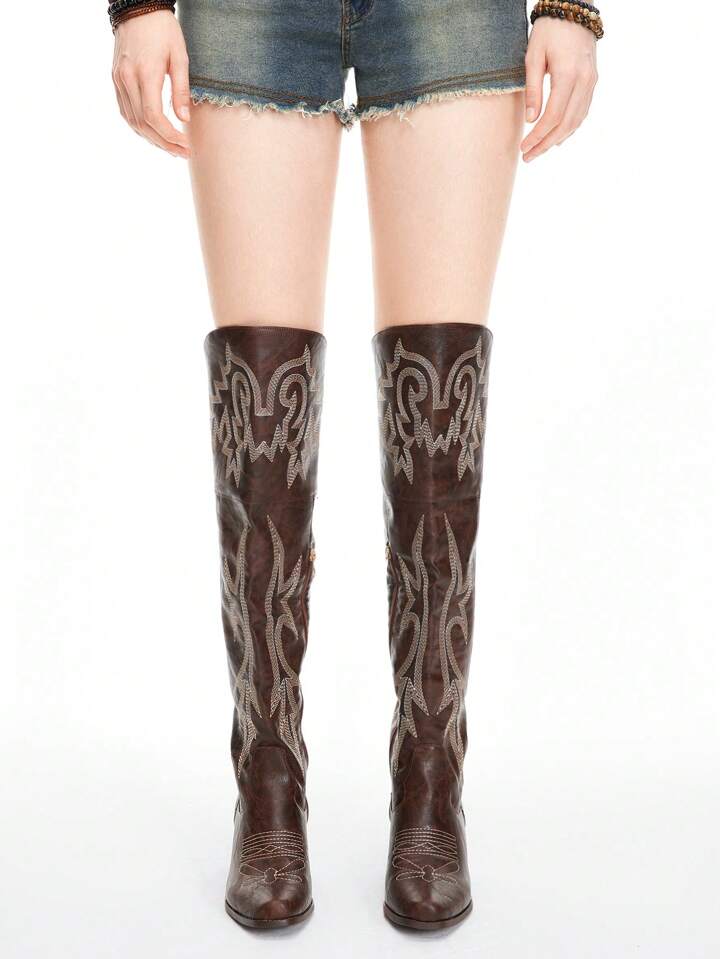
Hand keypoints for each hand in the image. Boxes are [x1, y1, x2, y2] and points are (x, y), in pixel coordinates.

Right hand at [112, 10, 190, 157]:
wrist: (137, 8)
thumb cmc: (163, 30)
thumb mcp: (180, 57)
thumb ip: (181, 90)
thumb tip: (184, 119)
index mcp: (145, 73)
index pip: (153, 116)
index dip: (169, 136)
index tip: (186, 145)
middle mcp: (127, 79)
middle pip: (142, 124)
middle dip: (163, 143)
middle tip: (183, 153)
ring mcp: (118, 80)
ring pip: (132, 121)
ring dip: (151, 138)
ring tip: (172, 148)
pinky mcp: (116, 80)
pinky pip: (126, 111)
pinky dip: (140, 126)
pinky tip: (154, 133)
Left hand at [521, 18, 597, 162]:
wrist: (574, 9)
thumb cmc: (549, 31)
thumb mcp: (533, 57)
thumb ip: (532, 89)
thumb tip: (530, 120)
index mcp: (568, 75)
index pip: (553, 116)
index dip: (538, 136)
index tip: (524, 148)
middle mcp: (584, 81)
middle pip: (565, 124)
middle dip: (546, 144)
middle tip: (529, 157)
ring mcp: (592, 82)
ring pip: (576, 120)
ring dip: (558, 139)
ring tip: (540, 150)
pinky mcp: (593, 81)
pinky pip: (582, 111)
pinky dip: (570, 127)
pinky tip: (557, 136)